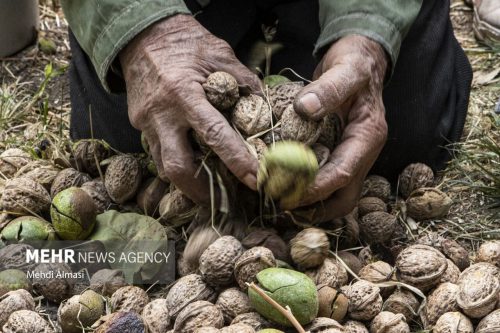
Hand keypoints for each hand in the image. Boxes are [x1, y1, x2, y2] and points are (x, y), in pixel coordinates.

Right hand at [119, 15, 260, 204]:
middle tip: (224, 203)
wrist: (141, 35)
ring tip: (210, 190)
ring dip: (188, 183)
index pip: (214, 136)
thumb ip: (243, 81)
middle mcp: (162, 114)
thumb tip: (264, 108)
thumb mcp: (219, 54)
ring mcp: (146, 122)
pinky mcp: (140, 125)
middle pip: (177, 167)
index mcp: (184, 94)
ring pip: (163, 167)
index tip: (255, 179)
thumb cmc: (184, 42)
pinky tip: (194, 164)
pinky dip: (178, 163)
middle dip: (201, 192)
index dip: (236, 161)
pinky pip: (158, 152)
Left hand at [292, 35, 388, 221]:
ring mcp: (352, 156)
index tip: (286, 191)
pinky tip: (285, 187)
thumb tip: (305, 108)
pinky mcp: (339, 154)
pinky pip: (326, 181)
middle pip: (344, 197)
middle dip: (315, 207)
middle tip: (281, 206)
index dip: (315, 187)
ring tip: (280, 202)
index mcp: (367, 137)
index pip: (343, 173)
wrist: (360, 60)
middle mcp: (362, 153)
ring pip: (335, 195)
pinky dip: (308, 189)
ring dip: (311, 204)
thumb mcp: (346, 69)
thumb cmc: (354, 63)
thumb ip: (330, 87)